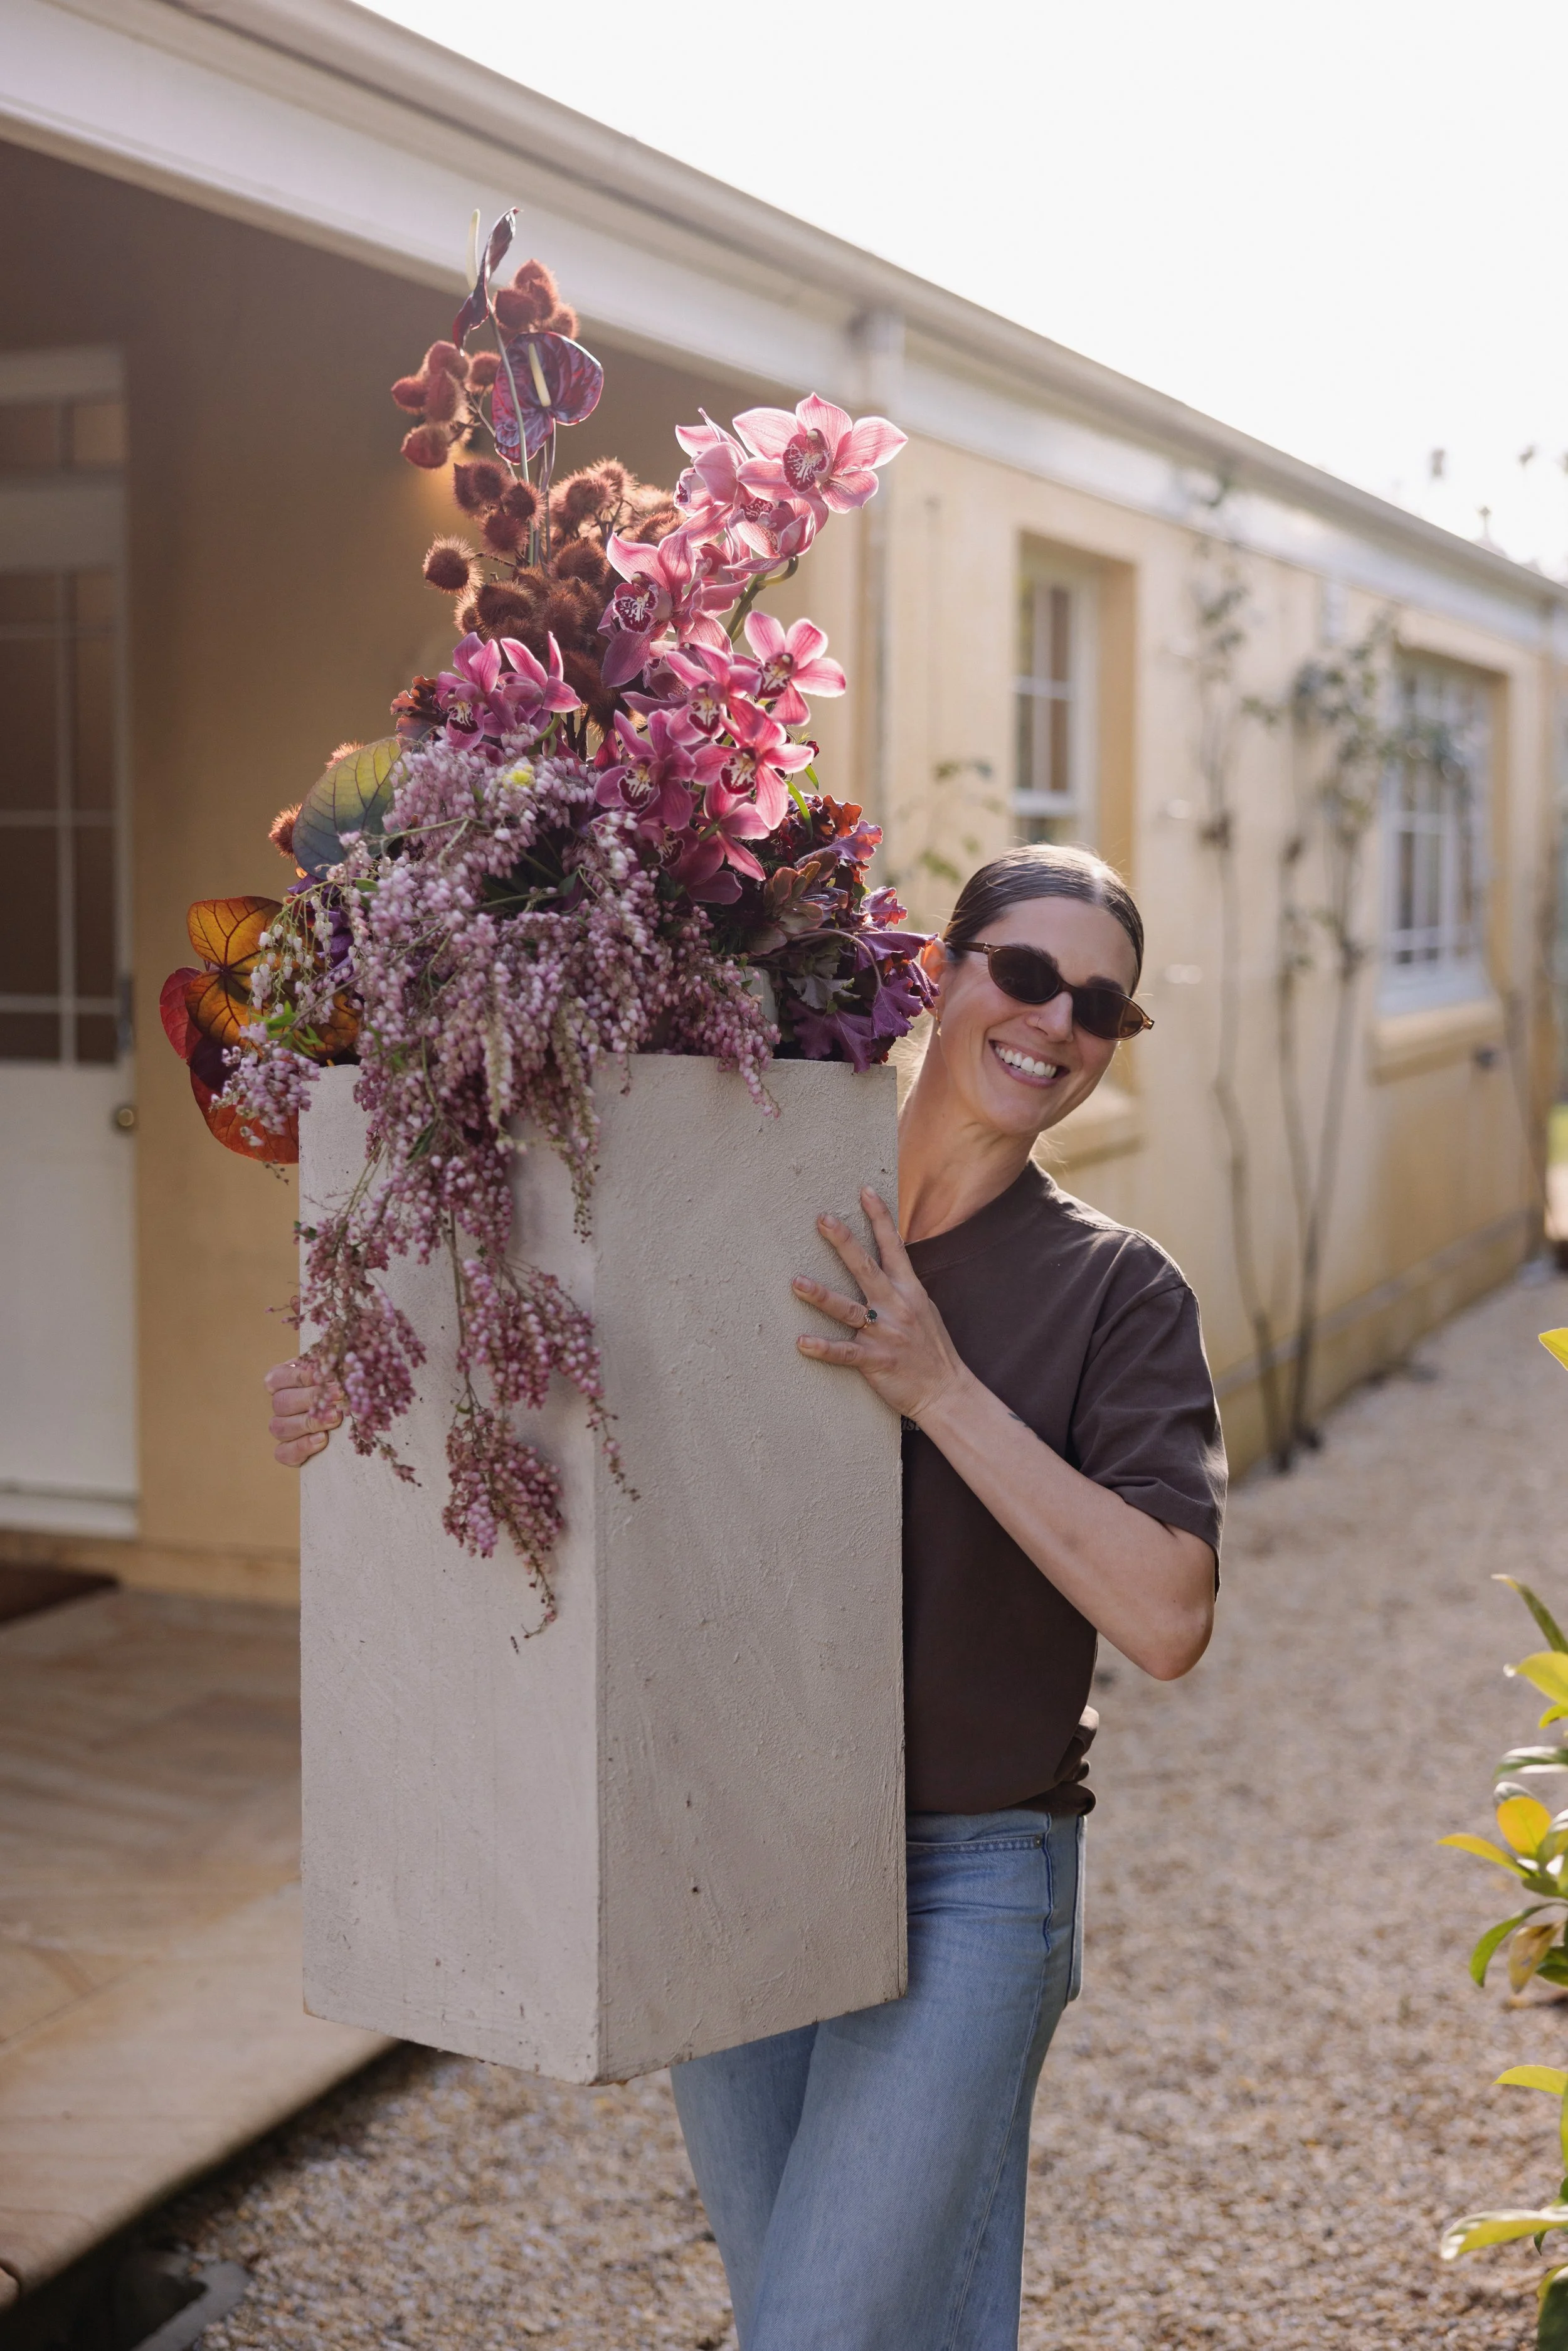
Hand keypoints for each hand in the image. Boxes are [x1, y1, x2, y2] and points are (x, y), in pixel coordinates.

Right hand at [265, 1357, 341, 1467]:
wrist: (344, 1416)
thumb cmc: (338, 1385)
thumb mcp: (334, 1372)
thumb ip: (331, 1367)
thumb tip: (342, 1363)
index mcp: (282, 1380)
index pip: (278, 1378)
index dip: (300, 1377)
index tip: (324, 1376)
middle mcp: (278, 1404)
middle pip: (282, 1403)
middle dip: (310, 1400)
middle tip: (338, 1397)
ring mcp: (280, 1428)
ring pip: (280, 1427)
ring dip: (309, 1423)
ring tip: (335, 1419)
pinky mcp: (286, 1451)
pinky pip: (283, 1452)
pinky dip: (302, 1446)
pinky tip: (322, 1440)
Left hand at [792, 1188, 969, 1422]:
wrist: (947, 1391)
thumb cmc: (932, 1348)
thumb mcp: (924, 1307)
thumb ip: (903, 1285)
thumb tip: (887, 1259)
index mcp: (909, 1291)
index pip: (893, 1247)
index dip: (880, 1217)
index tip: (864, 1191)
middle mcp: (896, 1307)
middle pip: (866, 1267)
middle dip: (844, 1242)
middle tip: (822, 1219)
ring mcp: (885, 1333)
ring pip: (848, 1309)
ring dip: (822, 1295)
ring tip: (797, 1282)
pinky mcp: (875, 1361)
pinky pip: (845, 1353)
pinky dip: (823, 1348)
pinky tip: (802, 1342)